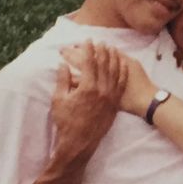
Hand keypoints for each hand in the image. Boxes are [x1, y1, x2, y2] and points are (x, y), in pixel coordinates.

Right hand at [51, 41, 128, 162]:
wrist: (79, 142)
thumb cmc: (66, 122)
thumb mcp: (59, 99)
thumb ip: (62, 80)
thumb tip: (63, 64)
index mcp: (87, 87)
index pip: (89, 62)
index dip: (88, 50)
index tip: (88, 40)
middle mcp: (102, 90)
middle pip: (103, 64)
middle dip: (101, 50)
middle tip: (100, 41)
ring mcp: (111, 97)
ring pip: (115, 72)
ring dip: (113, 58)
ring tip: (112, 47)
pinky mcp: (115, 103)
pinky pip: (121, 84)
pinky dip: (122, 72)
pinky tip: (123, 63)